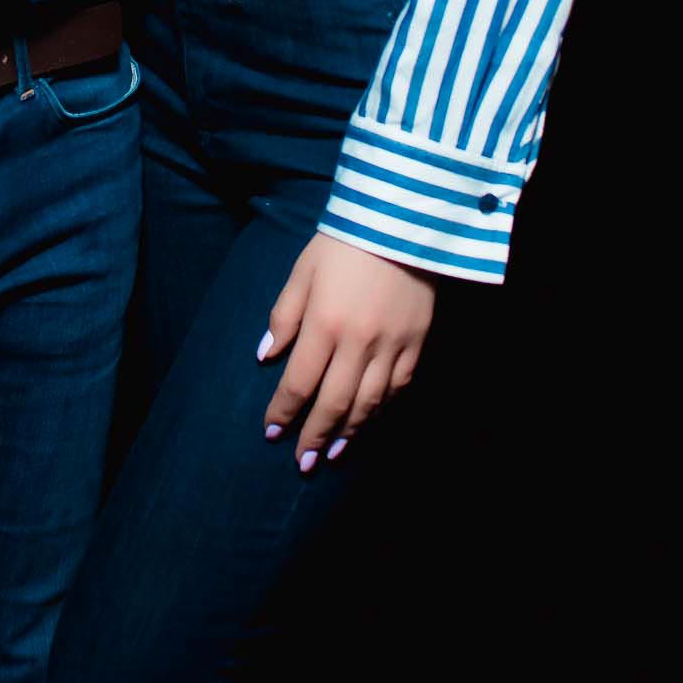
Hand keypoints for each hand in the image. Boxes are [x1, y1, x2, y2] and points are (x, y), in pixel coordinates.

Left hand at [258, 234, 435, 470]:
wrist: (404, 220)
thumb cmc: (345, 242)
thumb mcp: (303, 271)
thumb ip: (284, 316)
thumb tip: (265, 357)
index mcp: (324, 324)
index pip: (299, 382)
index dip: (284, 411)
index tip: (272, 432)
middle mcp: (358, 342)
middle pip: (333, 403)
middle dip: (315, 436)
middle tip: (303, 462)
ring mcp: (392, 345)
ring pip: (368, 403)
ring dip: (349, 432)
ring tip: (334, 453)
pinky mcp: (417, 342)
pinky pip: (398, 387)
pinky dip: (382, 409)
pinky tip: (368, 421)